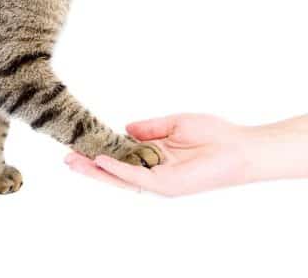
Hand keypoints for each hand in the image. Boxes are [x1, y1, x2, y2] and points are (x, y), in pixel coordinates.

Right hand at [65, 114, 252, 195]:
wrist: (241, 148)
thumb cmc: (215, 135)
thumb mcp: (174, 124)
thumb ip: (149, 128)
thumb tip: (125, 128)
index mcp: (155, 158)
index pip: (121, 156)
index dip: (100, 150)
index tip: (79, 143)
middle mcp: (154, 172)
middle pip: (115, 171)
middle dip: (90, 166)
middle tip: (66, 158)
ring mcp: (160, 181)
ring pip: (120, 178)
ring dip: (96, 171)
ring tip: (73, 162)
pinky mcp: (167, 185)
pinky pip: (137, 177)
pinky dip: (118, 169)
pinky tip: (101, 161)